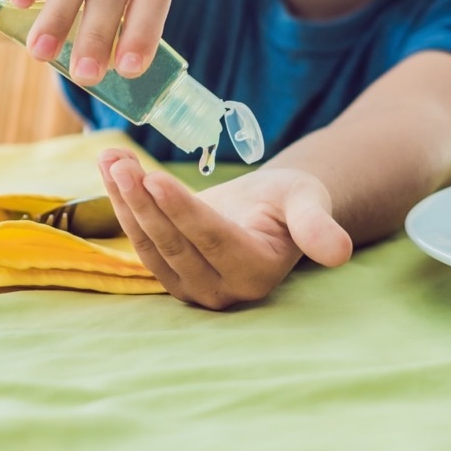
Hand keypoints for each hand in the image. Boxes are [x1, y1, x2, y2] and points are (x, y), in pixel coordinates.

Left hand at [98, 149, 352, 309]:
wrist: (272, 210)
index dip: (180, 210)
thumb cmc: (292, 200)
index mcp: (257, 273)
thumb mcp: (307, 201)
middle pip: (173, 243)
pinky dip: (123, 204)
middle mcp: (222, 290)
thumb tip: (340, 253)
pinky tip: (110, 169)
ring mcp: (192, 287)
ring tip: (110, 160)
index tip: (153, 177)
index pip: (211, 240)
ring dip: (124, 201)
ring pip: (150, 244)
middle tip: (119, 163)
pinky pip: (142, 240)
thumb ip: (317, 226)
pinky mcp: (171, 275)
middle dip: (142, 202)